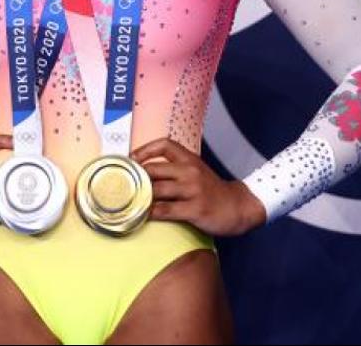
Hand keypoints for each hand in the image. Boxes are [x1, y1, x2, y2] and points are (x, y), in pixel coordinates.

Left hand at [131, 137, 267, 236]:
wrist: (238, 206)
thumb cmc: (212, 190)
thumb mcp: (196, 171)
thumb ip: (175, 169)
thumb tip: (145, 173)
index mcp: (190, 159)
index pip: (164, 144)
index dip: (144, 150)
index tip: (131, 160)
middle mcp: (190, 171)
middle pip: (154, 169)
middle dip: (135, 178)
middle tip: (122, 186)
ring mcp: (193, 190)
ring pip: (157, 190)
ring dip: (140, 197)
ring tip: (127, 203)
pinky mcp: (195, 209)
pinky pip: (166, 210)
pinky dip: (150, 213)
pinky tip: (142, 216)